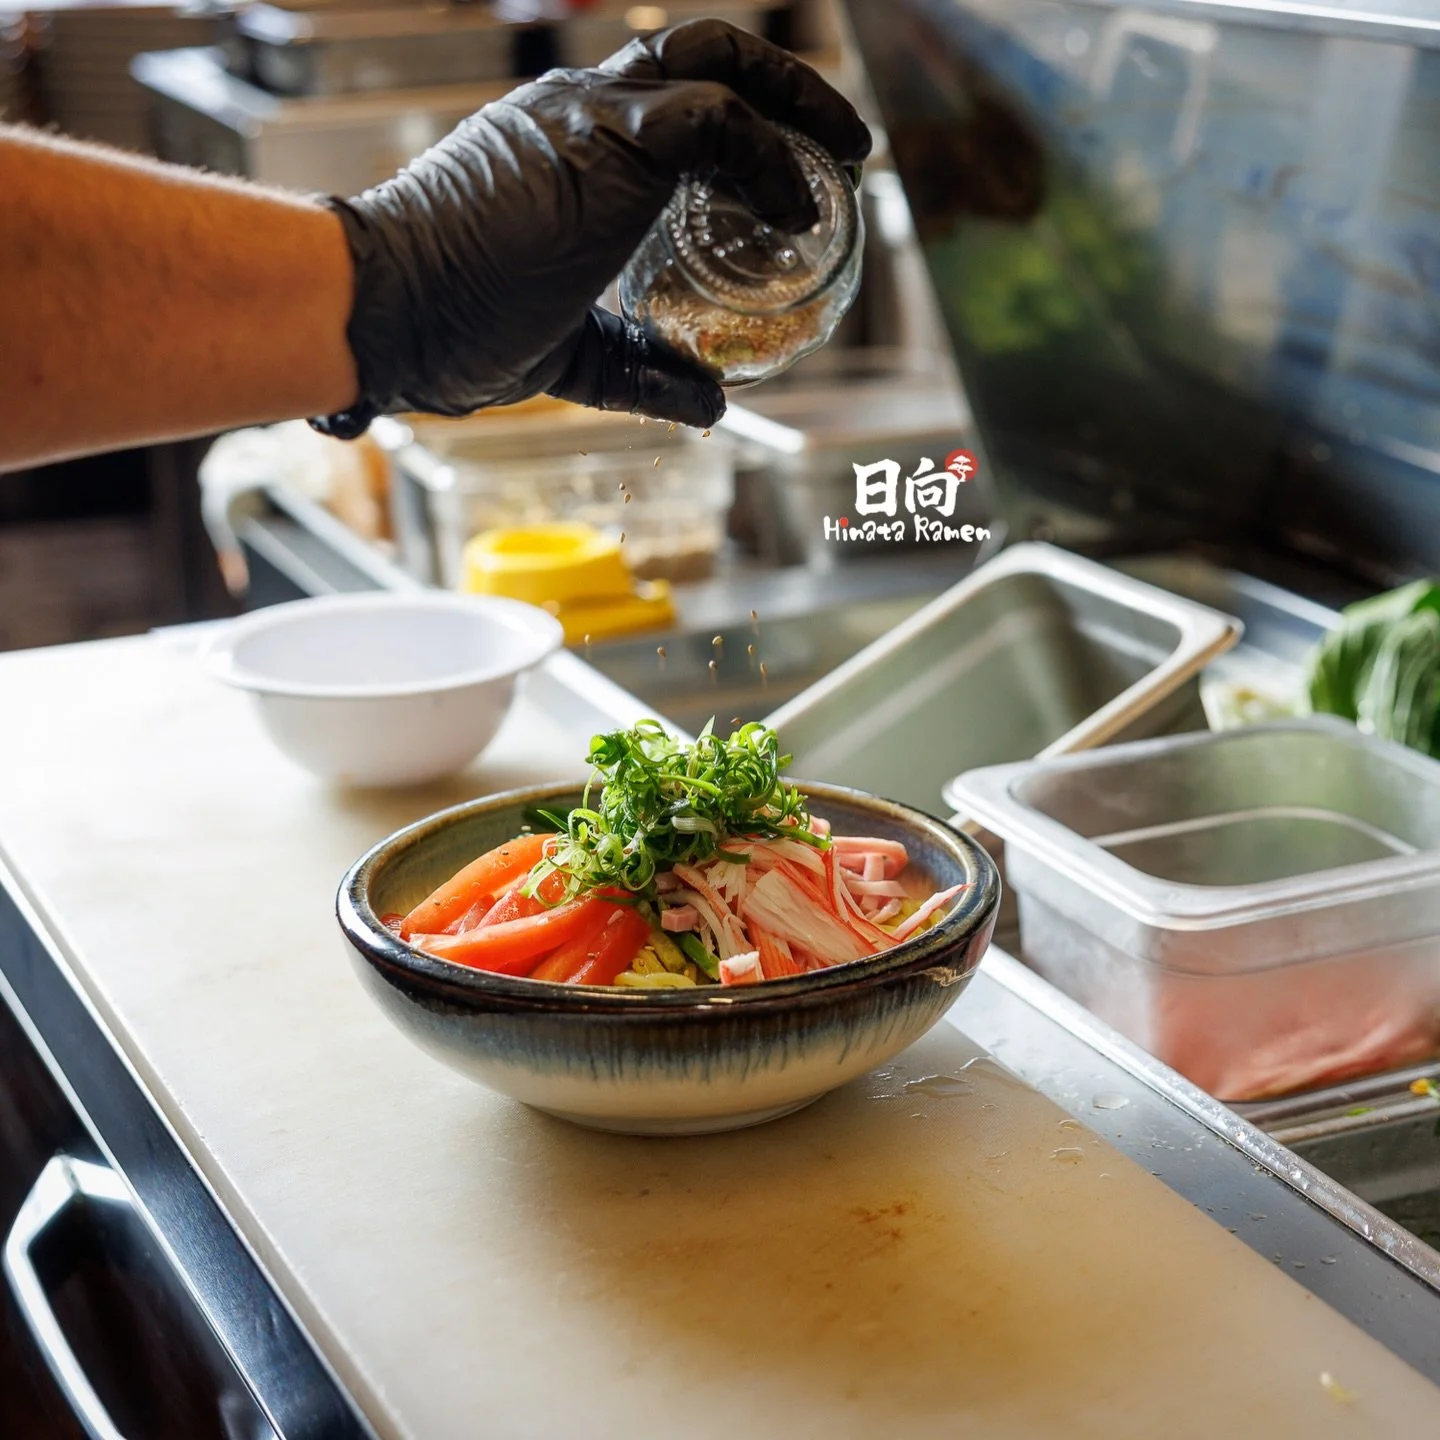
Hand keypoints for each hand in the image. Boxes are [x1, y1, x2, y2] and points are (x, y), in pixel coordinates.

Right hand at [311, 19, 870, 439]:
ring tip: (846, 162)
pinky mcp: (603, 141)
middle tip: (845, 144)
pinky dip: (768, 161)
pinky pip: (716, 120)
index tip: (792, 175)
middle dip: (788, 88)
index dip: (743, 123)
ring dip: (796, 105)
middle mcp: (580, 111)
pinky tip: (795, 211)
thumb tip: (711, 406)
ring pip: (717, 63)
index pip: (671, 98)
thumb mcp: (573, 354)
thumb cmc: (455, 329)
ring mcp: (589, 117)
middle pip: (705, 52)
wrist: (387, 312)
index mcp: (570, 147)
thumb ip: (642, 370)